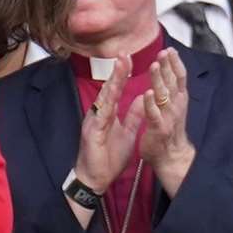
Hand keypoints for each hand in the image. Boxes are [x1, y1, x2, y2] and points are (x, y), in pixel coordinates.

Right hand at [74, 56, 142, 191]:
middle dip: (117, 71)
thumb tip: (140, 98)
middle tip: (124, 53)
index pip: (116, 90)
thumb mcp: (127, 133)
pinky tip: (113, 92)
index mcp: (107, 114)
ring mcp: (94, 122)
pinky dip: (108, 103)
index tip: (129, 58)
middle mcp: (98, 114)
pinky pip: (102, 115)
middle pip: (108, 89)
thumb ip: (133, 116)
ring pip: (104, 97)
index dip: (122, 74)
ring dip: (112, 81)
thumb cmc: (108, 158)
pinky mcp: (92, 132)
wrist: (95, 178)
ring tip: (119, 66)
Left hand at [138, 50, 194, 196]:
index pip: (178, 78)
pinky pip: (154, 114)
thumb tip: (166, 75)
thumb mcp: (170, 108)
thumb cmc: (168, 132)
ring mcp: (168, 117)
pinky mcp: (159, 129)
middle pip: (173, 82)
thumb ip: (167, 92)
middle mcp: (176, 107)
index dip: (175, 64)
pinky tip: (146, 93)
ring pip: (164, 95)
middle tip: (164, 52)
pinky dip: (151, 103)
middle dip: (168, 66)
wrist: (171, 158)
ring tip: (155, 66)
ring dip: (160, 80)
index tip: (170, 50)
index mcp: (177, 101)